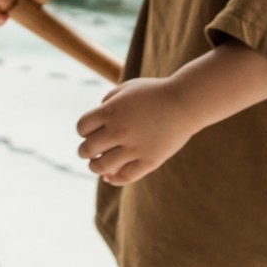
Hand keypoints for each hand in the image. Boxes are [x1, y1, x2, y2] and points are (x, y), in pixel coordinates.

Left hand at [76, 77, 197, 185]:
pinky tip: (111, 176)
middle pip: (87, 149)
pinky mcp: (149, 161)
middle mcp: (119, 129)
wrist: (185, 102)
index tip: (90, 133)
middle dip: (85, 152)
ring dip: (95, 167)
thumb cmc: (155, 93)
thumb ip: (107, 101)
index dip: (83, 132)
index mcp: (111, 110)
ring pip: (102, 166)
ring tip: (98, 165)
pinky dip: (114, 179)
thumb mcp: (127, 88)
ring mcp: (134, 147)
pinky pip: (125, 176)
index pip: (82, 128)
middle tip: (89, 152)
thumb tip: (95, 122)